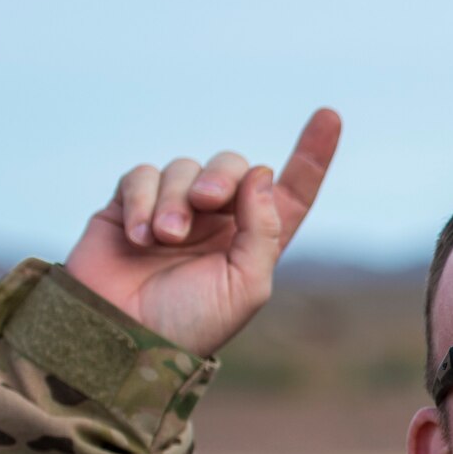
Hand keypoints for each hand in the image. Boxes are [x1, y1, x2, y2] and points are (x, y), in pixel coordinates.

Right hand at [64, 108, 341, 356]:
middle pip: (233, 166)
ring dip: (176, 200)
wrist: (123, 337)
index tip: (329, 116)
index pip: (289, 192)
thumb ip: (263, 229)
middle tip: (208, 202)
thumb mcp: (246, 286)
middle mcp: (217, 221)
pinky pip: (143, 175)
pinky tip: (140, 236)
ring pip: (184, 168)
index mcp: (254, 242)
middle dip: (223, 176)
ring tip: (164, 239)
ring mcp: (173, 210)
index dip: (310, 157)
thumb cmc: (191, 323)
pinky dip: (143, 200)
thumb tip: (261, 172)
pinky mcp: (130, 205)